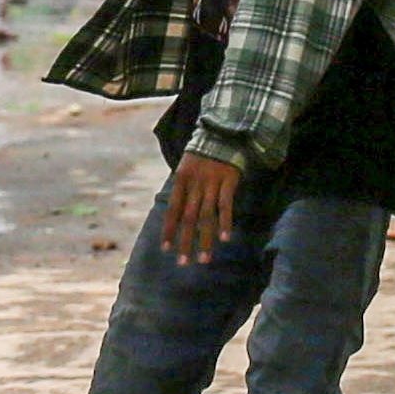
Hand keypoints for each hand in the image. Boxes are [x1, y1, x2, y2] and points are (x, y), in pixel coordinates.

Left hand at [158, 149, 241, 263]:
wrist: (224, 130)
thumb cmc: (204, 154)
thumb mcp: (187, 167)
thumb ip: (183, 189)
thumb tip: (176, 214)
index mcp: (181, 180)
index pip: (172, 210)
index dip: (168, 230)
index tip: (165, 249)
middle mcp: (195, 183)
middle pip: (189, 217)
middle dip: (185, 241)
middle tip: (183, 263)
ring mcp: (212, 182)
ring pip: (207, 216)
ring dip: (205, 239)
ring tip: (203, 259)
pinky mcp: (229, 180)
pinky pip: (226, 205)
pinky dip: (225, 222)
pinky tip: (225, 238)